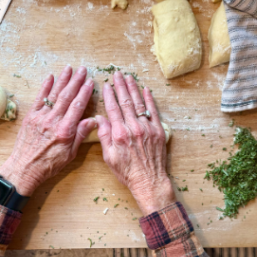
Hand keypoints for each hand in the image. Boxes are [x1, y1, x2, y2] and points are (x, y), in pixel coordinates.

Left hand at [0, 65, 96, 196]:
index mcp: (65, 130)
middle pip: (67, 96)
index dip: (85, 92)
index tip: (90, 82)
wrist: (24, 168)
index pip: (77, 106)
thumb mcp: (70, 154)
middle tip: (82, 69)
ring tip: (69, 68)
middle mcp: (53, 120)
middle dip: (76, 81)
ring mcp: (40, 117)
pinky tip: (50, 77)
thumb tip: (93, 120)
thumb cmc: (48, 165)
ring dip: (62, 80)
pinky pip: (39, 98)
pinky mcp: (31, 116)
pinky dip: (45, 87)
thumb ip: (80, 135)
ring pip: (54, 94)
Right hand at [92, 71, 174, 215]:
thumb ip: (103, 136)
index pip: (112, 109)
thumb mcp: (109, 157)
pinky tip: (145, 89)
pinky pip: (153, 111)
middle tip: (117, 74)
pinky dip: (149, 99)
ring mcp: (147, 128)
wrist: (150, 182)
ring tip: (128, 77)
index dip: (108, 95)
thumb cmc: (127, 172)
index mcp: (119, 134)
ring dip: (133, 88)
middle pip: (125, 102)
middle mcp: (133, 128)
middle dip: (120, 86)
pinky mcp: (158, 130)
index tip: (105, 85)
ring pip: (139, 103)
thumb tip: (99, 118)